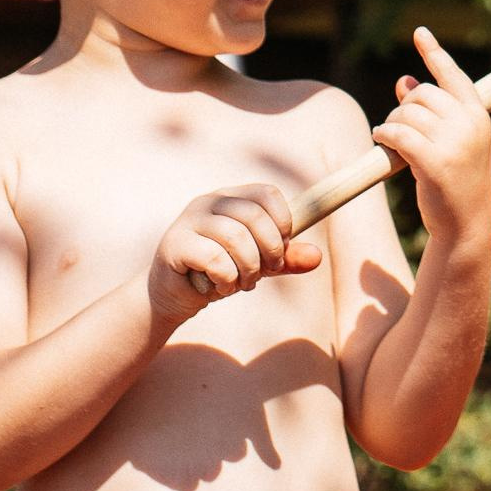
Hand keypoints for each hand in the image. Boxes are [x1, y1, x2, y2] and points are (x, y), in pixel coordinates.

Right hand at [151, 187, 321, 321]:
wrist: (173, 296)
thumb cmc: (218, 272)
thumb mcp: (258, 264)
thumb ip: (285, 259)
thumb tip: (316, 257)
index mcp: (231, 197)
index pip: (268, 193)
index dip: (283, 222)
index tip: (281, 249)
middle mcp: (209, 201)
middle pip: (254, 215)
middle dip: (270, 251)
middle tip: (265, 273)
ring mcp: (189, 220)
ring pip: (235, 237)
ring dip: (247, 269)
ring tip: (242, 284)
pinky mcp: (174, 244)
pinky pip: (213, 258)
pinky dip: (226, 278)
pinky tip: (221, 287)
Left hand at [374, 28, 490, 239]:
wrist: (465, 223)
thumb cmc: (457, 179)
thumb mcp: (452, 141)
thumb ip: (430, 111)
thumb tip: (403, 81)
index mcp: (478, 114)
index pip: (453, 75)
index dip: (434, 53)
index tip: (420, 32)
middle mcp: (469, 123)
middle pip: (421, 94)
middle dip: (403, 108)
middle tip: (399, 130)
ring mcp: (453, 142)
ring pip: (405, 114)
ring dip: (391, 125)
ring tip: (393, 142)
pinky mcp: (434, 161)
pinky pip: (397, 134)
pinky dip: (384, 135)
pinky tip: (382, 142)